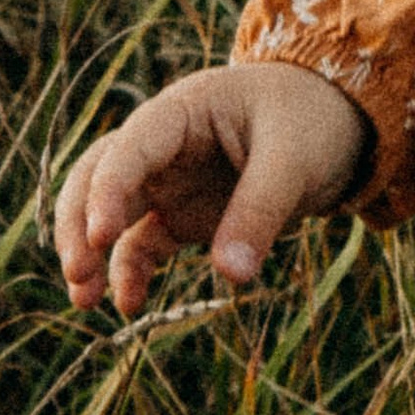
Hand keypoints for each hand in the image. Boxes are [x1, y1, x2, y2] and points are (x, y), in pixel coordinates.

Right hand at [54, 60, 373, 314]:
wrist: (338, 126)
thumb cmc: (312, 122)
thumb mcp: (294, 158)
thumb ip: (261, 210)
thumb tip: (231, 277)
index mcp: (184, 109)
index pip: (132, 144)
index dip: (109, 187)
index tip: (100, 234)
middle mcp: (164, 144)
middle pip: (99, 174)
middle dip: (78, 220)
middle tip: (77, 270)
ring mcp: (169, 181)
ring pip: (109, 212)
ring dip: (88, 251)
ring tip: (84, 300)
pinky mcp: (180, 215)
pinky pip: (140, 244)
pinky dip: (127, 271)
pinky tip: (128, 305)